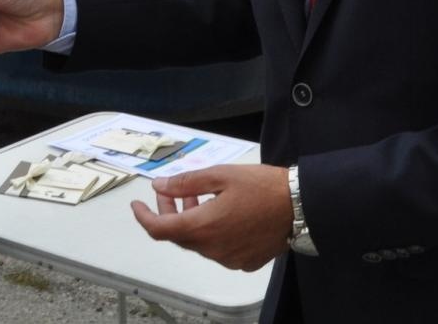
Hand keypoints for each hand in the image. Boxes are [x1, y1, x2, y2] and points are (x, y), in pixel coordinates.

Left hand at [131, 163, 291, 270]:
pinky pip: (218, 249)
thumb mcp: (219, 175)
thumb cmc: (261, 186)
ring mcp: (229, 259)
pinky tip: (220, 212)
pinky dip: (210, 232)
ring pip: (198, 243)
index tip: (136, 205)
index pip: (159, 230)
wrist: (301, 206)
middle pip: (178, 236)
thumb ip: (185, 183)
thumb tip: (159, 187)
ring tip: (198, 197)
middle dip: (169, 213)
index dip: (143, 217)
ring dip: (191, 222)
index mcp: (203, 228)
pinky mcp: (244, 262)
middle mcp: (213, 249)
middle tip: (172, 191)